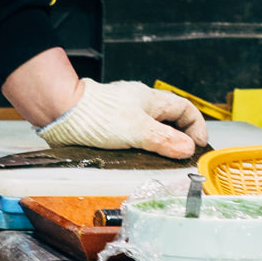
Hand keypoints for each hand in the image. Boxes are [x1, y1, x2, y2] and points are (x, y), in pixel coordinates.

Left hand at [39, 80, 207, 160]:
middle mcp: (140, 103)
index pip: (185, 109)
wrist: (63, 112)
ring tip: (162, 160)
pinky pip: (135, 132)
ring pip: (152, 126)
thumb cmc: (98, 116)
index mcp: (152, 100)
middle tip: (182, 156)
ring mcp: (125, 112)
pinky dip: (143, 144)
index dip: (196, 126)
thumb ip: (165, 140)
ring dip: (160, 142)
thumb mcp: (138, 131)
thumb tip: (188, 149)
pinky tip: (138, 156)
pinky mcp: (110, 123)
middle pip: (170, 118)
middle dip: (180, 136)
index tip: (198, 146)